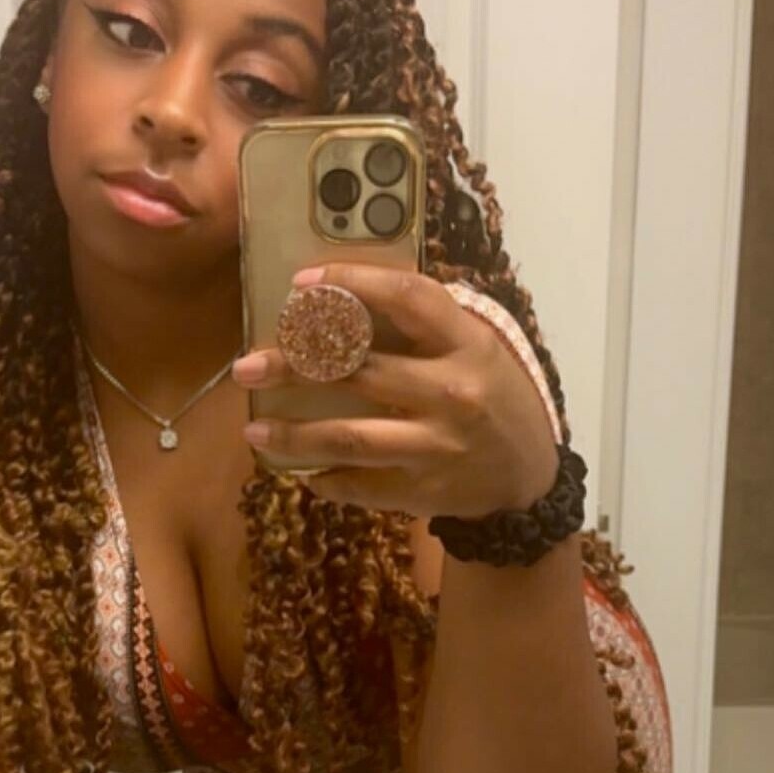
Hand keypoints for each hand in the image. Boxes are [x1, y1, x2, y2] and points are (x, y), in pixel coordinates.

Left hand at [231, 264, 557, 517]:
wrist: (528, 476)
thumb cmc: (492, 396)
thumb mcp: (477, 348)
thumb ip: (425, 324)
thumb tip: (341, 296)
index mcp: (467, 344)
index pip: (408, 297)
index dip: (353, 282)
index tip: (302, 282)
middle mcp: (452, 392)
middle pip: (358, 372)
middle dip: (292, 367)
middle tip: (245, 366)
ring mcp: (437, 446)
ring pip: (349, 437)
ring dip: (293, 434)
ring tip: (254, 428)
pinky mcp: (424, 490)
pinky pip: (361, 484)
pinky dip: (326, 477)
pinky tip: (301, 470)